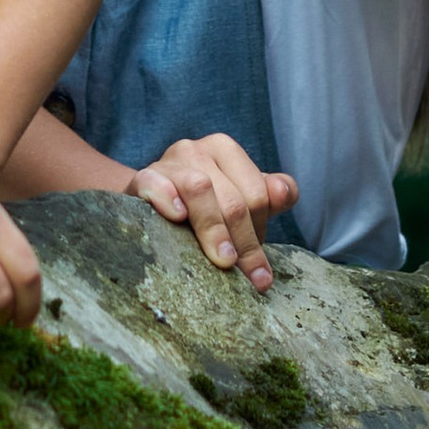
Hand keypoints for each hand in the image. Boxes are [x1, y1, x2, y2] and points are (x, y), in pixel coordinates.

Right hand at [129, 134, 297, 292]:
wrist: (147, 202)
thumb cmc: (201, 205)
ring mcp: (169, 162)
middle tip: (253, 278)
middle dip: (246, 243)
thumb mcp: (239, 199)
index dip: (261, 231)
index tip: (259, 266)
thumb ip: (269, 197)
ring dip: (215, 229)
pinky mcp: (143, 177)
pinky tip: (178, 216)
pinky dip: (168, 198)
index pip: (258, 193)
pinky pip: (154, 183)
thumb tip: (285, 193)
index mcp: (226, 151)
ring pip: (200, 189)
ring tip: (225, 261)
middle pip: (234, 199)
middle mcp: (198, 150)